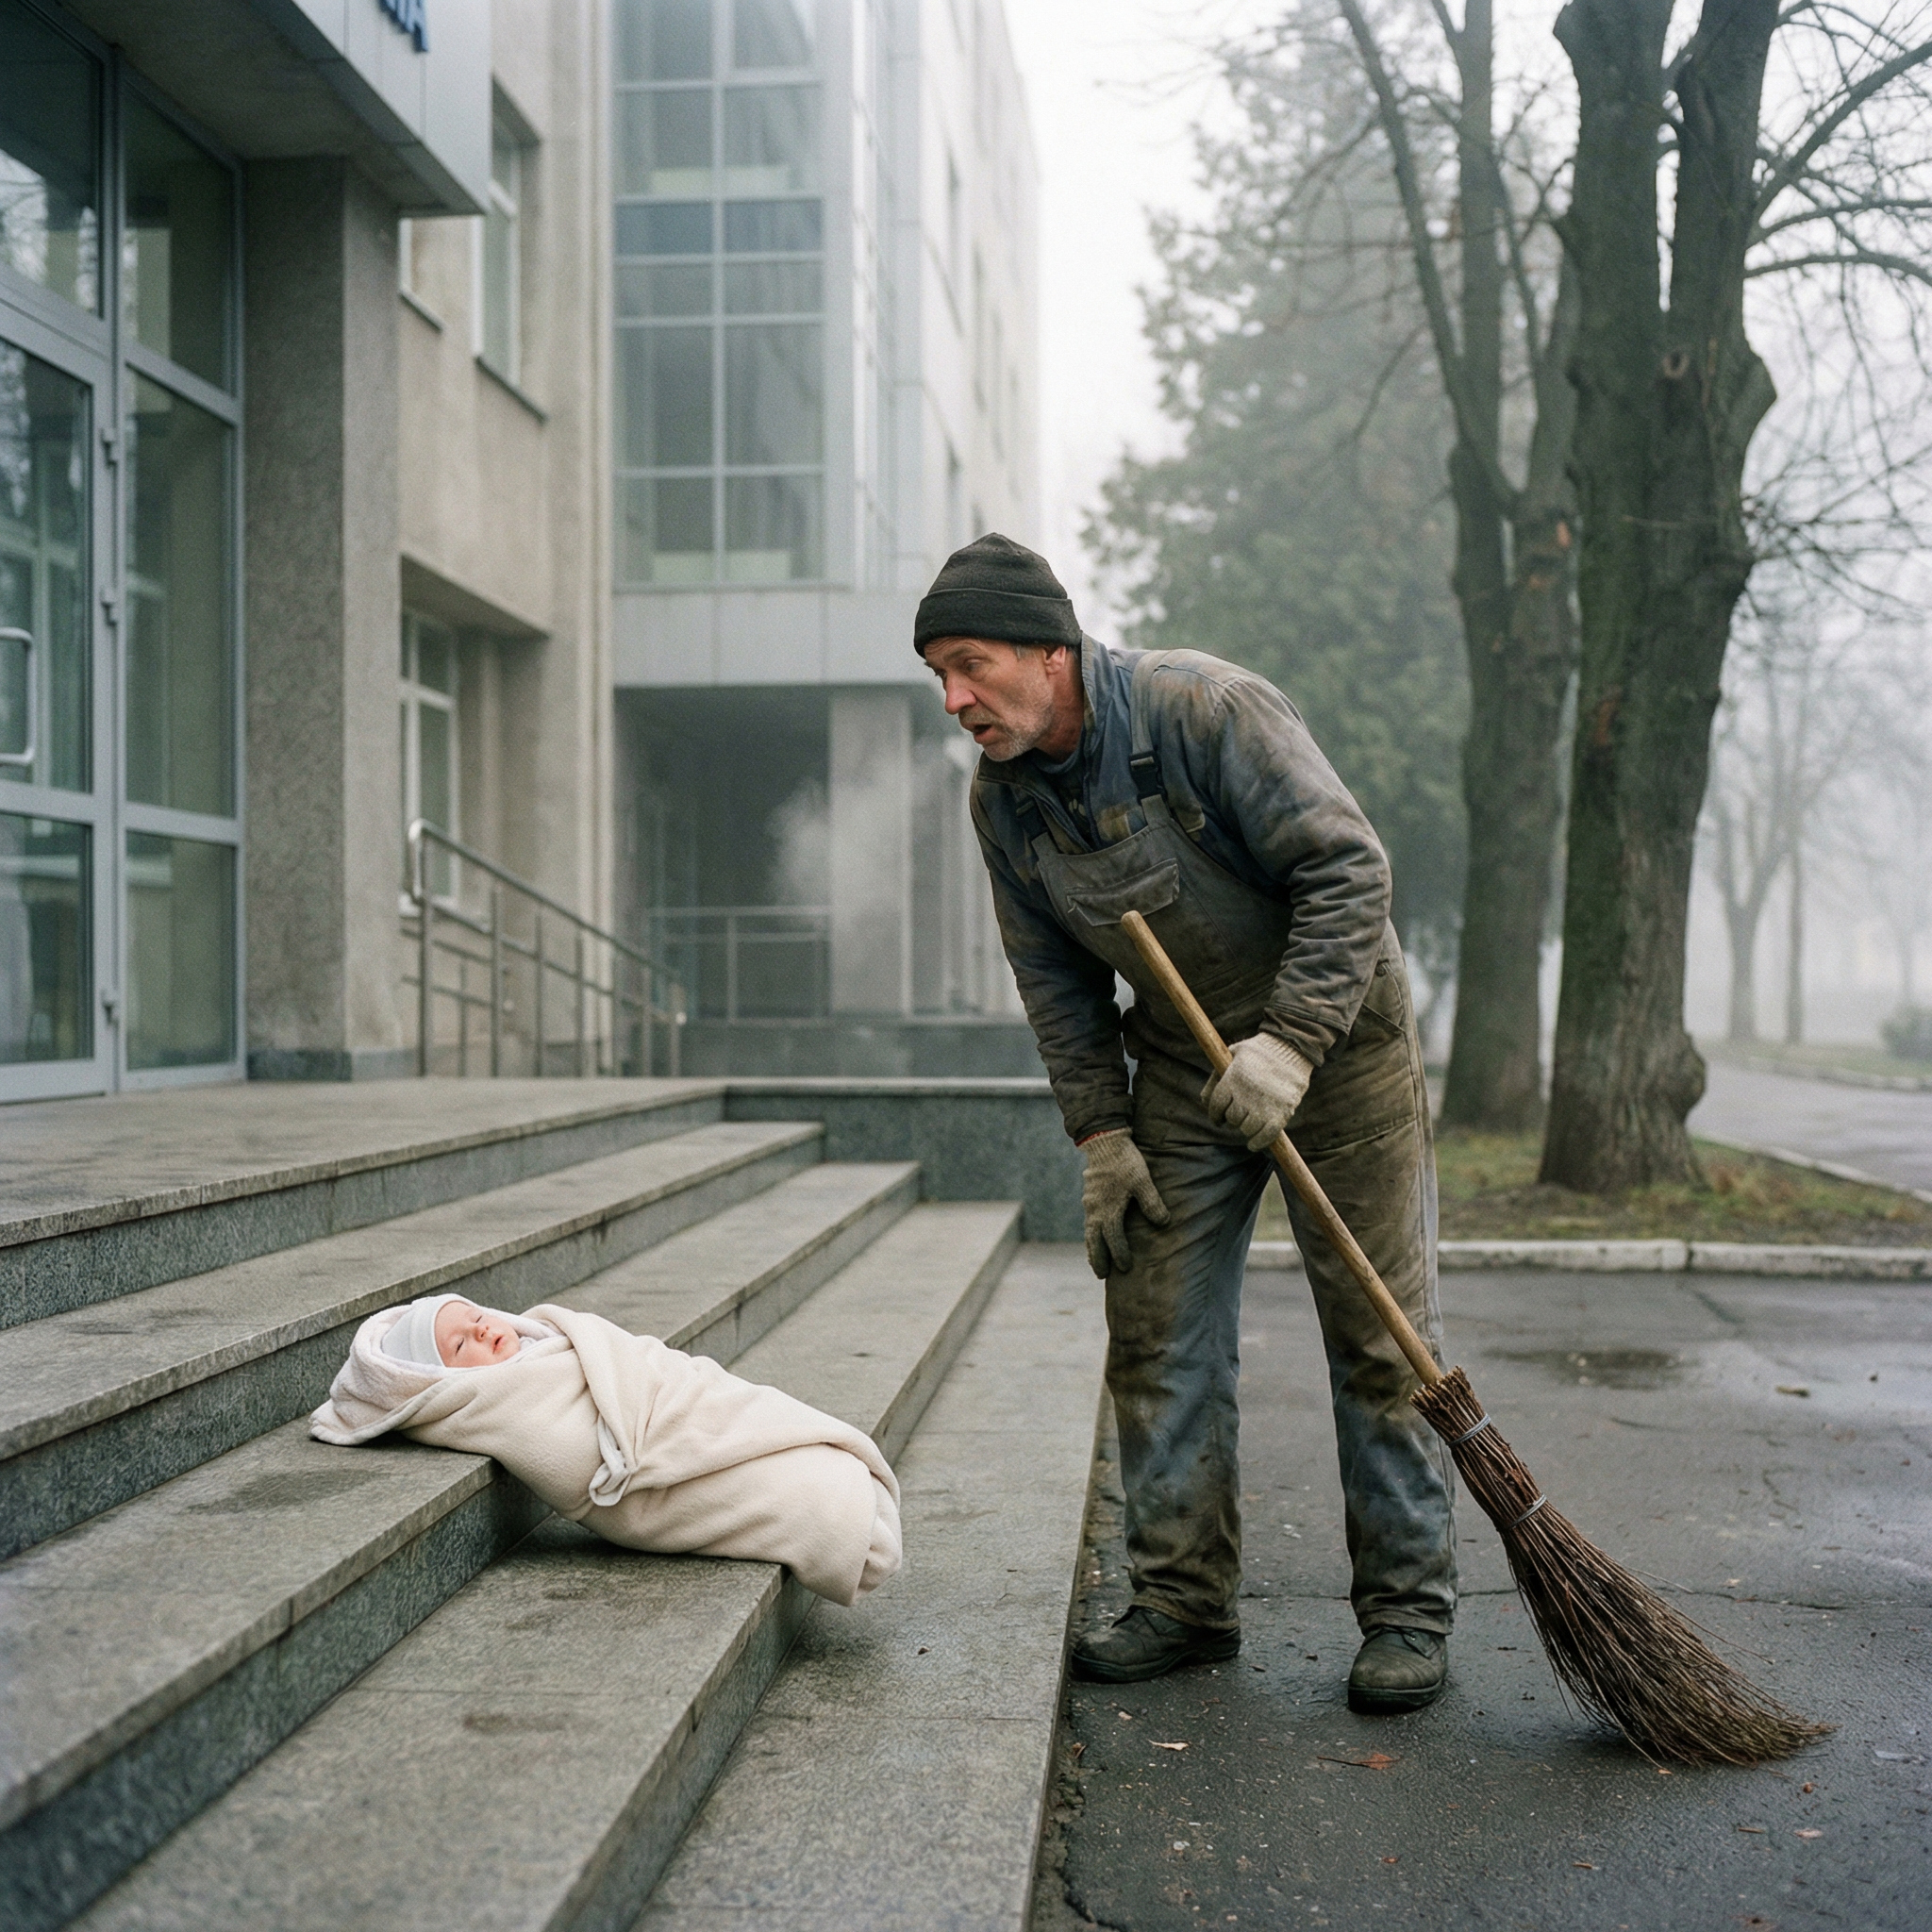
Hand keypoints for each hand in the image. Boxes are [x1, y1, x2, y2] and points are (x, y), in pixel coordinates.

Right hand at [1079, 1130, 1169, 1278]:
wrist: (1104, 1141)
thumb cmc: (1125, 1161)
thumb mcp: (1142, 1180)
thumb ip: (1152, 1203)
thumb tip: (1164, 1223)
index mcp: (1108, 1209)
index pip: (1113, 1238)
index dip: (1120, 1253)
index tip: (1126, 1267)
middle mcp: (1095, 1210)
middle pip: (1094, 1241)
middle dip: (1098, 1258)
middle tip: (1101, 1275)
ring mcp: (1090, 1203)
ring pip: (1089, 1232)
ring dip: (1092, 1248)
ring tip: (1095, 1262)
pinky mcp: (1090, 1196)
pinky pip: (1088, 1222)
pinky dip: (1090, 1234)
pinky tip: (1094, 1236)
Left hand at [1201, 1033, 1312, 1150]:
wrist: (1293, 1047)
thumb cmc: (1260, 1051)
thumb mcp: (1233, 1054)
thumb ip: (1217, 1076)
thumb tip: (1204, 1100)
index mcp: (1232, 1079)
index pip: (1216, 1105)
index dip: (1215, 1114)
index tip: (1218, 1119)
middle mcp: (1246, 1094)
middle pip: (1232, 1118)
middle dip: (1233, 1118)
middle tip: (1239, 1115)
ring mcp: (1264, 1105)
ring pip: (1246, 1129)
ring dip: (1246, 1128)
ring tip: (1250, 1121)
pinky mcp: (1281, 1114)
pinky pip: (1266, 1136)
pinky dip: (1258, 1142)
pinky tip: (1253, 1143)